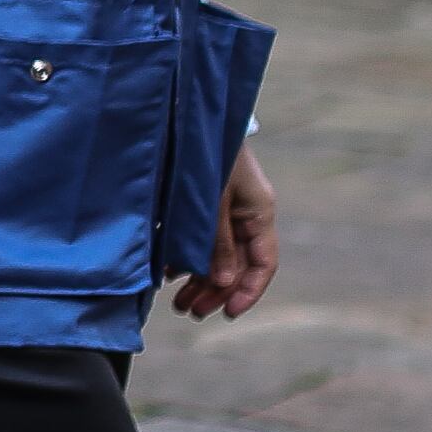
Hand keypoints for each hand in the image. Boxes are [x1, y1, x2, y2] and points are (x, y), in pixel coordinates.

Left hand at [173, 143, 281, 320]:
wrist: (189, 117)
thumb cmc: (207, 154)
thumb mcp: (213, 201)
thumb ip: (218, 243)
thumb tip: (224, 284)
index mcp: (258, 214)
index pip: (263, 264)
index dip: (248, 292)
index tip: (228, 314)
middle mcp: (245, 217)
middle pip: (236, 267)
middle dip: (215, 293)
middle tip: (190, 311)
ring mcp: (224, 213)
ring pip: (216, 258)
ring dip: (198, 282)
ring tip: (177, 303)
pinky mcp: (203, 208)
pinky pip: (199, 243)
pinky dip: (185, 260)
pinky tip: (168, 274)